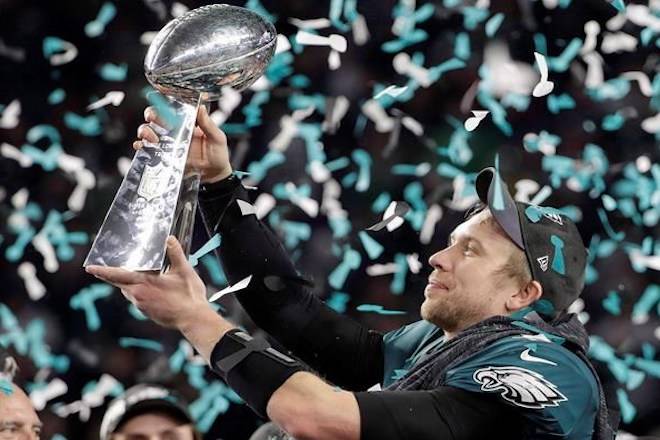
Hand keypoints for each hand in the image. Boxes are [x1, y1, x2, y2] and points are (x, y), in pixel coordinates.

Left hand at [85, 236, 210, 329]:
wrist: (193, 320)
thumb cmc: (189, 296)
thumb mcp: (184, 271)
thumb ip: (176, 253)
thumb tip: (170, 239)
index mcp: (144, 284)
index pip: (117, 276)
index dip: (102, 271)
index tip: (89, 268)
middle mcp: (138, 296)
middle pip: (121, 284)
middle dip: (116, 276)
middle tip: (109, 269)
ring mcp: (142, 307)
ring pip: (131, 292)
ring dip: (133, 284)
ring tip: (143, 277)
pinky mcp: (148, 313)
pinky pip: (139, 300)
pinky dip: (142, 293)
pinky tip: (155, 290)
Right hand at [135, 105, 232, 182]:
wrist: (215, 175)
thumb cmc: (218, 155)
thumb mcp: (217, 138)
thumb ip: (208, 124)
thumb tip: (200, 107)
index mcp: (186, 123)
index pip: (172, 109)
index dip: (162, 103)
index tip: (158, 99)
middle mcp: (174, 132)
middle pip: (156, 118)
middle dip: (151, 115)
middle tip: (152, 118)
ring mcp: (167, 144)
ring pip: (148, 132)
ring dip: (146, 131)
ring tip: (152, 137)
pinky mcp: (164, 157)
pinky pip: (147, 150)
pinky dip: (141, 147)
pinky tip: (142, 147)